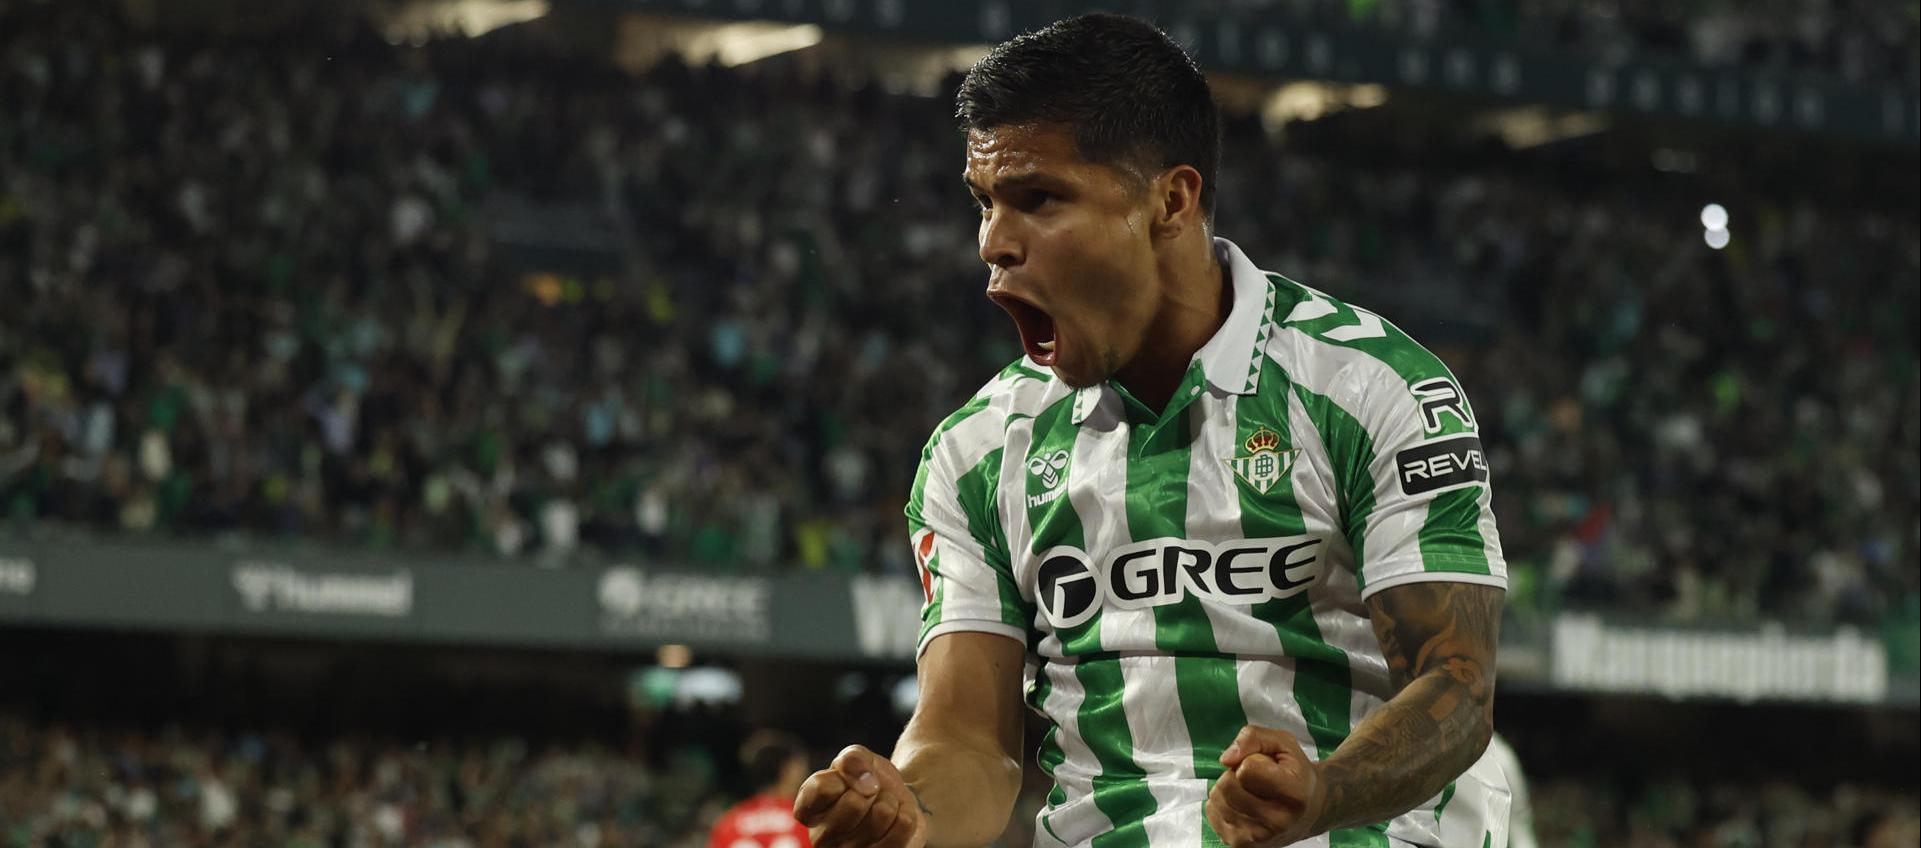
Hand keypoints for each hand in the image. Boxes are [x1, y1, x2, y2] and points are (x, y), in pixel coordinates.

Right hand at [794, 745, 927, 847]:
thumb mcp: (856, 758)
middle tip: (871, 794)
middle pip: (854, 803)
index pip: (822, 788)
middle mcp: (821, 838)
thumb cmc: (868, 781)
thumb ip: (852, 759)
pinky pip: (903, 826)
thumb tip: (865, 781)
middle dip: (872, 788)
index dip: (847, 775)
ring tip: (883, 807)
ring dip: (890, 801)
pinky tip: (895, 820)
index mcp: (807, 811)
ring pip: (882, 814)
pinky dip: (906, 813)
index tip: (853, 777)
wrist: (896, 803)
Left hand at [1205, 726, 1328, 847]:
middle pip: (1226, 785)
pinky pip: (1211, 813)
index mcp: (1293, 794)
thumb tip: (1225, 759)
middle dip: (1235, 774)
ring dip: (1228, 789)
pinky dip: (1222, 804)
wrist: (1310, 809)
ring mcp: (1258, 838)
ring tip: (1251, 792)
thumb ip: (1253, 737)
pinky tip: (1243, 805)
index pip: (1246, 770)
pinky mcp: (1242, 846)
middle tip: (1256, 779)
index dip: (1251, 760)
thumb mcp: (1283, 742)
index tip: (1268, 766)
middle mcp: (1277, 821)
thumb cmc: (1294, 772)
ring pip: (1216, 799)